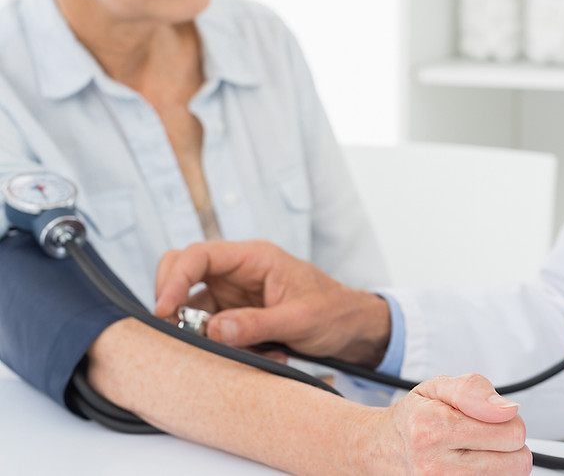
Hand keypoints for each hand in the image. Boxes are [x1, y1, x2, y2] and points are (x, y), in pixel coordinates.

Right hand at [154, 240, 391, 366]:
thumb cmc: (333, 311)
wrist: (352, 327)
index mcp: (254, 258)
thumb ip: (258, 324)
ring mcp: (234, 294)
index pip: (200, 255)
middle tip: (177, 332)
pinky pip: (213, 330)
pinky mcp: (236, 316)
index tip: (165, 309)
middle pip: (184, 272)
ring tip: (251, 350)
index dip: (175, 278)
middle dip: (174, 301)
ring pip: (194, 308)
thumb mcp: (300, 319)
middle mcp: (238, 272)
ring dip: (207, 334)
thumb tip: (214, 330)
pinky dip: (226, 347)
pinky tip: (265, 354)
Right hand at [366, 374, 531, 474]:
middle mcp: (435, 467)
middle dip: (506, 445)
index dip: (506, 420)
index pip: (512, 432)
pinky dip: (487, 475)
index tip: (485, 419)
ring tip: (472, 453)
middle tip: (480, 437)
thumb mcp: (438, 387)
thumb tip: (507, 410)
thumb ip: (474, 390)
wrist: (382, 450)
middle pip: (517, 462)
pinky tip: (468, 467)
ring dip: (498, 464)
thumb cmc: (414, 419)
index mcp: (434, 429)